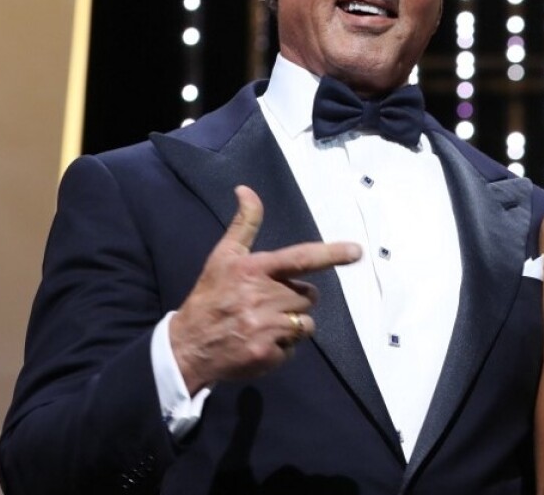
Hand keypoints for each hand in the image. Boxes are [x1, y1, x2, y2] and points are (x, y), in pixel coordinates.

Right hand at [169, 185, 360, 392]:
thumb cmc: (211, 296)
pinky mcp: (267, 354)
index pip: (300, 257)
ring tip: (262, 325)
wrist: (187, 346)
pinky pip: (293, 349)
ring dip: (291, 326)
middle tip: (267, 304)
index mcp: (255, 270)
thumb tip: (246, 190)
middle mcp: (263, 297)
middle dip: (294, 300)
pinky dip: (281, 348)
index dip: (331, 253)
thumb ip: (244, 224)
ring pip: (305, 324)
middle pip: (308, 297)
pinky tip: (258, 343)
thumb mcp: (223, 257)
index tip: (357, 251)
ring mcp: (266, 328)